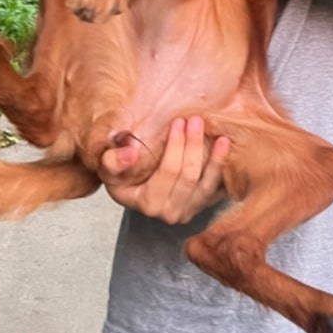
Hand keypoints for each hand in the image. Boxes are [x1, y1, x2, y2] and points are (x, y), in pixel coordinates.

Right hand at [103, 116, 230, 223]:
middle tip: (195, 120)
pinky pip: (215, 188)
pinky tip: (224, 146)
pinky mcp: (201, 205)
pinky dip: (220, 166)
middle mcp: (170, 212)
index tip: (178, 122)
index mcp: (148, 204)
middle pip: (188, 176)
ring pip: (205, 184)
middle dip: (193, 146)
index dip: (175, 146)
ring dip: (213, 157)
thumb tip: (130, 153)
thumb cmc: (121, 176)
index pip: (167, 172)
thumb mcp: (108, 168)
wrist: (134, 187)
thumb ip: (114, 160)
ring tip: (217, 135)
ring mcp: (188, 210)